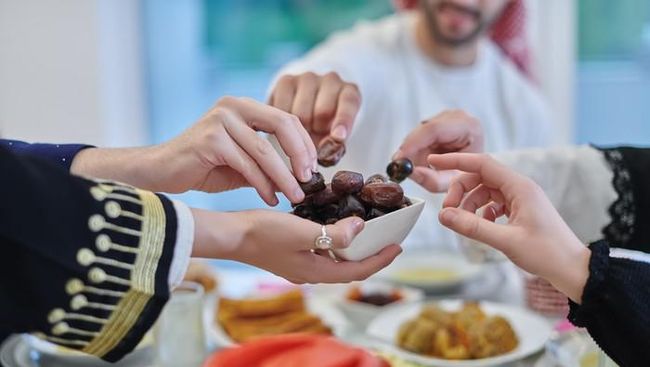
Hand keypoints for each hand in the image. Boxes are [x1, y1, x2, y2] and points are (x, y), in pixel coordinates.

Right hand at [73, 97, 316, 204]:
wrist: (160, 172)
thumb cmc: (203, 167)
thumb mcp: (243, 161)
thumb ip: (268, 160)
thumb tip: (303, 175)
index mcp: (243, 106)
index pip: (286, 118)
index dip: (304, 143)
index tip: (314, 168)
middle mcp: (233, 106)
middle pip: (282, 125)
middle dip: (300, 155)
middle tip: (309, 180)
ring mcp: (220, 120)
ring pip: (265, 151)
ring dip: (284, 177)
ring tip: (295, 196)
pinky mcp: (210, 139)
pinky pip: (247, 164)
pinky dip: (262, 184)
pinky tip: (271, 199)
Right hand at [191, 209, 401, 283]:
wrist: (231, 236)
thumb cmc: (262, 233)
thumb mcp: (301, 231)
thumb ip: (333, 234)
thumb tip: (360, 227)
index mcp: (315, 271)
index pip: (357, 271)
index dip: (380, 259)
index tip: (397, 246)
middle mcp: (310, 273)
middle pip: (349, 268)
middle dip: (370, 256)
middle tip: (387, 240)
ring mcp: (300, 265)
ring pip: (335, 261)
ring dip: (353, 250)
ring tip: (368, 233)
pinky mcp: (291, 255)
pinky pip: (322, 253)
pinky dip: (335, 243)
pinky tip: (335, 228)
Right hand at [269, 72, 360, 144]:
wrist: (308, 108)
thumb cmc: (327, 127)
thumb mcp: (336, 137)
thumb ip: (334, 146)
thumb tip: (324, 153)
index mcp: (350, 92)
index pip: (348, 103)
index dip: (344, 120)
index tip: (338, 137)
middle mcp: (331, 80)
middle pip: (322, 111)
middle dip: (317, 132)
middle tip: (314, 141)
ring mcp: (307, 78)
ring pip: (300, 113)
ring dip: (299, 130)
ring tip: (301, 133)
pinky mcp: (286, 80)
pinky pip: (282, 107)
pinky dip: (283, 123)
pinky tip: (287, 126)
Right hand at [392, 110, 483, 191]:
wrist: (479, 167)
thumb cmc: (471, 173)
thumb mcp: (453, 181)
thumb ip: (432, 180)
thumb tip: (410, 172)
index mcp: (468, 127)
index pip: (434, 129)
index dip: (413, 143)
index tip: (399, 159)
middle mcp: (457, 116)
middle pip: (423, 130)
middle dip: (409, 150)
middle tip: (400, 168)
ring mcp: (447, 116)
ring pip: (418, 133)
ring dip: (413, 152)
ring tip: (421, 167)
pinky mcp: (438, 120)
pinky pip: (419, 135)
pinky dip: (417, 149)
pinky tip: (424, 159)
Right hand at [428, 153, 590, 302]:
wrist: (572, 269)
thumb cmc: (547, 253)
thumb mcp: (506, 241)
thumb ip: (473, 227)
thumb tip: (443, 216)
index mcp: (519, 187)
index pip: (481, 163)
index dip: (455, 161)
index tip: (434, 161)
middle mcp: (520, 188)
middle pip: (479, 177)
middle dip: (460, 191)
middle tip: (447, 211)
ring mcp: (520, 199)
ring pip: (484, 191)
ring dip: (469, 204)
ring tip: (462, 223)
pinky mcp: (520, 210)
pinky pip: (493, 203)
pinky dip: (481, 212)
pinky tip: (481, 226)